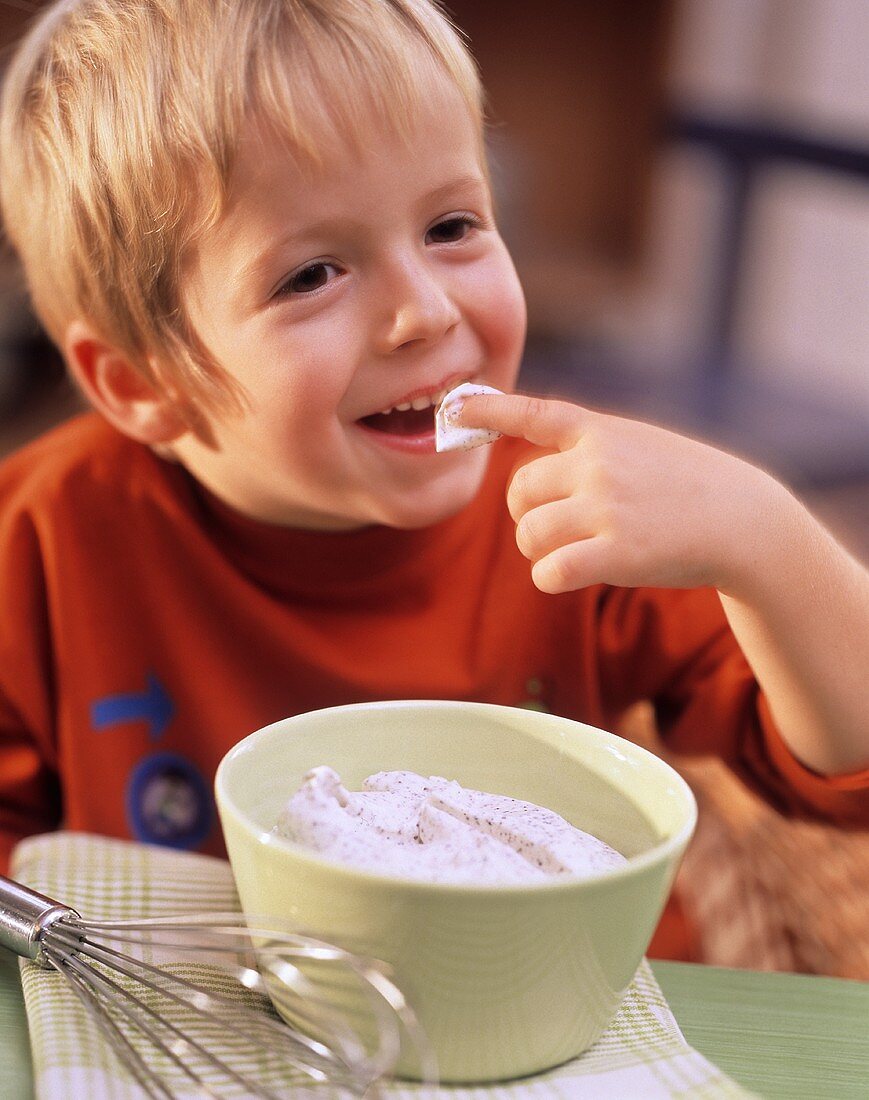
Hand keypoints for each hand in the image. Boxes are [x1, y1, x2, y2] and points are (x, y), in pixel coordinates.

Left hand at [458, 392, 788, 594]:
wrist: (745, 522)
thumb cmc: (689, 486)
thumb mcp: (641, 446)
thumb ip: (590, 451)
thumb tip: (530, 483)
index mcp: (602, 431)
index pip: (536, 414)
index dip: (491, 409)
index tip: (455, 404)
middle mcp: (598, 463)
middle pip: (518, 492)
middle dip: (525, 515)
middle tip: (554, 526)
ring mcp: (606, 507)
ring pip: (528, 535)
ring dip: (540, 550)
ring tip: (573, 551)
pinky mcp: (615, 553)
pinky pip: (548, 571)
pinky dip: (552, 577)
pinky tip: (575, 574)